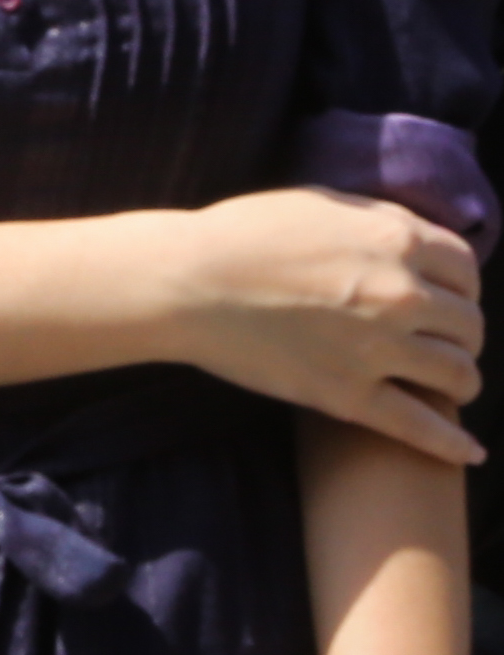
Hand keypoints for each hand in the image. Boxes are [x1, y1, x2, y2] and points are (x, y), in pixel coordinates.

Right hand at [155, 189, 486, 463]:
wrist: (185, 282)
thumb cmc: (240, 234)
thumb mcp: (318, 202)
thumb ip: (378, 219)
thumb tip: (415, 238)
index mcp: (395, 241)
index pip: (466, 269)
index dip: (462, 286)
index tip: (449, 297)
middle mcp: (401, 294)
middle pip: (469, 325)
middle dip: (461, 335)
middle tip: (441, 342)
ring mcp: (379, 349)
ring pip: (459, 375)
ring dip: (461, 380)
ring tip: (446, 386)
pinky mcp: (350, 395)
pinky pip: (421, 428)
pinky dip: (453, 445)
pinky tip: (468, 452)